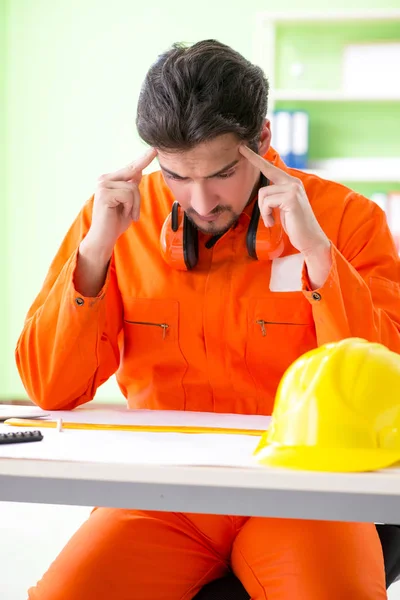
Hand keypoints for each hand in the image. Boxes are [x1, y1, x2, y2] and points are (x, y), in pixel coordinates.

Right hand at [85, 148, 156, 255]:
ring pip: (132, 188)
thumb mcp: (128, 202)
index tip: (154, 150)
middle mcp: (105, 179)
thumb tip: (138, 171)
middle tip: (132, 214)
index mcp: (110, 180)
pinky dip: (130, 207)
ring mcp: (103, 185)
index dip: (142, 159)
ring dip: (135, 205)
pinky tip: (123, 214)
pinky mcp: (104, 193)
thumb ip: (131, 186)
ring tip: (127, 215)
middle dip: (137, 197)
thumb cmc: (115, 222)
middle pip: (133, 175)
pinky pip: (128, 195)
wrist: (104, 238)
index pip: (130, 167)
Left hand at [240, 145, 331, 288]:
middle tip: (243, 154)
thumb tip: (263, 194)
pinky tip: (272, 223)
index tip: (243, 148)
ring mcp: (293, 189)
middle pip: (265, 178)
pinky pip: (267, 202)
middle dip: (256, 175)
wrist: (310, 239)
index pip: (271, 168)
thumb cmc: (295, 225)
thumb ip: (276, 197)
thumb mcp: (284, 208)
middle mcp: (293, 182)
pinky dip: (266, 215)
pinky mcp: (291, 198)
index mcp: (291, 183)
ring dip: (263, 211)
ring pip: (263, 194)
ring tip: (270, 221)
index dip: (256, 158)